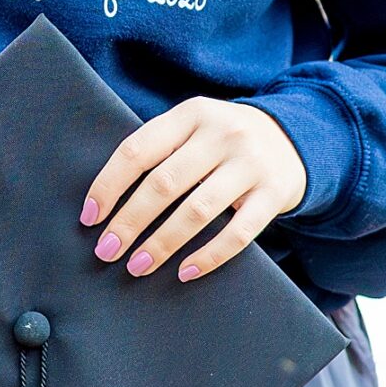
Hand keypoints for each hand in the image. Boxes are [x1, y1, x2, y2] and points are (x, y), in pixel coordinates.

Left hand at [80, 98, 307, 282]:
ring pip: (197, 211)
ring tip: (137, 266)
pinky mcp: (274, 193)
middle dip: (129, 222)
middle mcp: (222, 134)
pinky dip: (209, 257)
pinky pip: (239, 233)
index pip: (139, 150)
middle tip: (107, 251)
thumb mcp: (194, 126)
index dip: (109, 186)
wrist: (295, 138)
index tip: (90, 217)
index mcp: (191, 114)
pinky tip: (185, 272)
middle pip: (164, 184)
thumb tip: (105, 200)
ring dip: (162, 244)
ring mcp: (251, 164)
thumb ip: (160, 148)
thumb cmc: (224, 140)